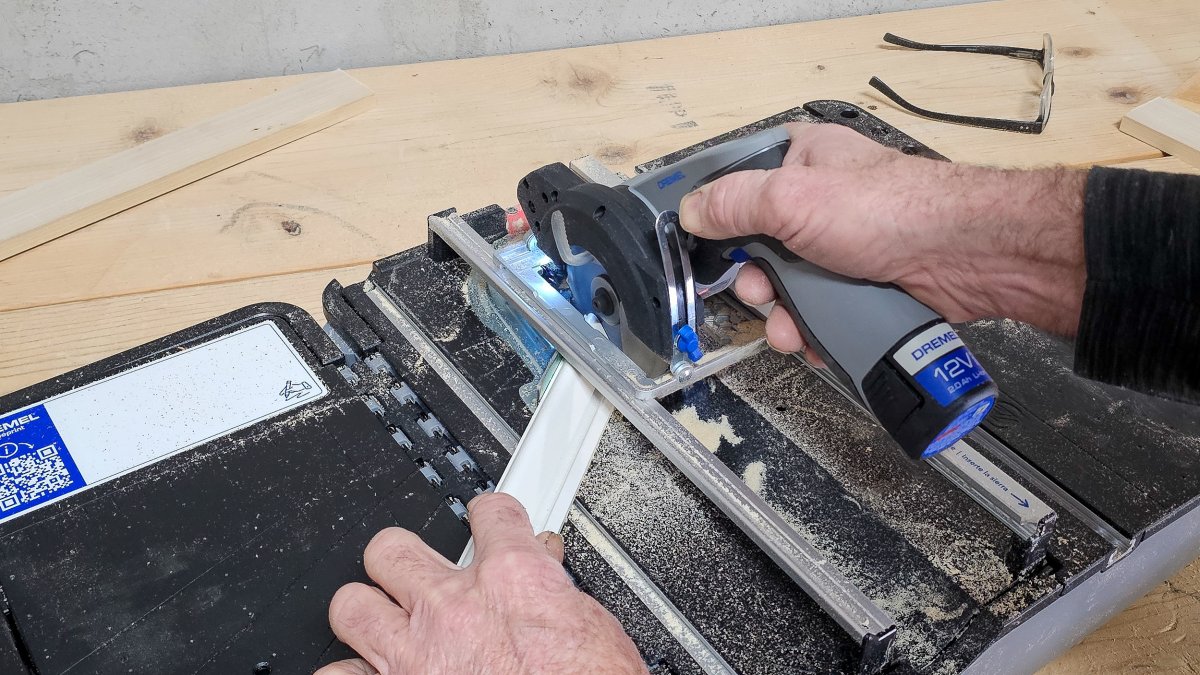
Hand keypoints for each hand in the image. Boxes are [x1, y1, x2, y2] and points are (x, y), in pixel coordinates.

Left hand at [316, 493, 646, 674]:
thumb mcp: (591, 623)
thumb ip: (558, 591)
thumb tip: (549, 573)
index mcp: (512, 580)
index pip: (490, 514)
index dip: (489, 517)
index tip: (487, 523)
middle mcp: (453, 608)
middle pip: (392, 548)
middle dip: (402, 558)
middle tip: (418, 575)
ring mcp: (414, 653)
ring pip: (351, 605)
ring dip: (366, 614)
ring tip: (384, 626)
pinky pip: (338, 674)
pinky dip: (350, 673)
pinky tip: (368, 674)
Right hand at [678, 122, 1087, 354]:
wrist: (965, 256)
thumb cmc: (891, 210)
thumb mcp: (793, 198)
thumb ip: (734, 203)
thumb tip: (690, 211)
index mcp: (802, 159)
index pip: (740, 182)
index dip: (719, 217)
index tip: (703, 245)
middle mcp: (821, 200)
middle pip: (759, 246)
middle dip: (755, 281)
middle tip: (760, 293)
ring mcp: (843, 245)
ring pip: (789, 287)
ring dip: (783, 315)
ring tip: (792, 330)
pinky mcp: (862, 284)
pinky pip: (820, 311)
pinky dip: (814, 330)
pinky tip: (817, 339)